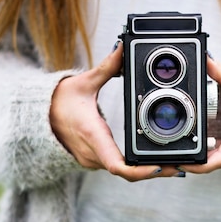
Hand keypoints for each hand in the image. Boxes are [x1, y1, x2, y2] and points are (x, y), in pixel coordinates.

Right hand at [49, 42, 176, 181]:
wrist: (37, 118)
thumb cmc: (57, 102)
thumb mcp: (82, 83)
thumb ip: (106, 68)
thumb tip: (121, 48)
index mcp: (93, 136)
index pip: (118, 165)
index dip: (141, 170)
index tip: (162, 167)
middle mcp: (94, 154)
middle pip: (130, 173)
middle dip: (158, 170)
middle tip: (184, 166)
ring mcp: (94, 160)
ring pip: (127, 173)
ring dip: (151, 171)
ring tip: (179, 164)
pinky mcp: (96, 160)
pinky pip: (121, 168)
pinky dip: (140, 167)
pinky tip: (159, 161)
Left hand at [180, 57, 220, 173]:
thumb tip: (206, 59)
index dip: (202, 164)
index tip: (184, 163)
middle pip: (213, 163)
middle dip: (191, 164)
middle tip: (169, 163)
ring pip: (214, 162)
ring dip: (194, 162)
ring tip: (171, 160)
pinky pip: (217, 156)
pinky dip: (202, 156)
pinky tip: (186, 152)